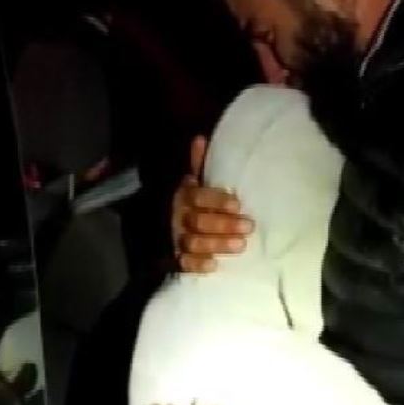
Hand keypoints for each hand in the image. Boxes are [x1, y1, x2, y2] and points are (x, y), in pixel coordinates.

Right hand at [171, 137, 253, 272]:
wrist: (155, 227)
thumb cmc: (186, 202)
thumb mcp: (191, 183)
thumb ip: (198, 165)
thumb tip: (200, 138)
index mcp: (183, 196)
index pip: (198, 197)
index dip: (217, 201)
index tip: (237, 205)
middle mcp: (178, 216)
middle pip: (199, 220)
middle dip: (224, 224)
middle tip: (249, 227)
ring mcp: (175, 238)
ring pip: (194, 241)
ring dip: (217, 244)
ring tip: (241, 245)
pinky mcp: (175, 258)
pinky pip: (184, 263)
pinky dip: (198, 265)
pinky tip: (214, 265)